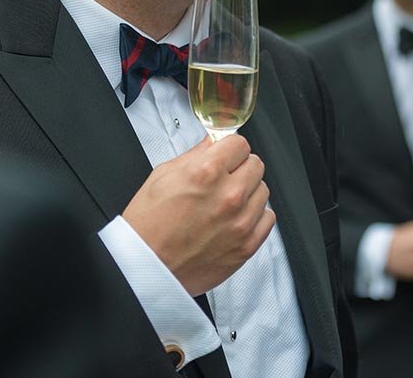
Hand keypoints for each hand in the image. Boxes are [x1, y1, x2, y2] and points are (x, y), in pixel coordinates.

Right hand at [121, 135, 273, 296]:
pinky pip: (267, 218)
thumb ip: (195, 155)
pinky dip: (255, 216)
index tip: (225, 155)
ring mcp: (240, 222)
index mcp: (206, 173)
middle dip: (240, 167)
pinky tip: (235, 219)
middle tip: (223, 179)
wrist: (145, 268)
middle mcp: (228, 196)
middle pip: (256, 164)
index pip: (240, 144)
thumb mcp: (162, 176)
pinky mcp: (246, 246)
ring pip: (263, 191)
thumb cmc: (147, 226)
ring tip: (225, 203)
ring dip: (248, 192)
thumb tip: (213, 143)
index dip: (229, 148)